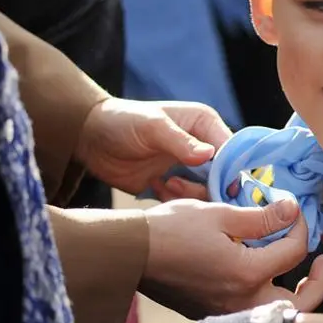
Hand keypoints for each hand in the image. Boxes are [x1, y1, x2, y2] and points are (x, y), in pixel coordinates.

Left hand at [76, 97, 233, 194]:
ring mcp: (187, 167)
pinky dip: (176, 202)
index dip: (233, 170)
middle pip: (224, 175)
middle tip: (191, 192)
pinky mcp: (172, 184)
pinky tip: (157, 188)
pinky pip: (186, 202)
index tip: (226, 188)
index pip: (232, 150)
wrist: (90, 139)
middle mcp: (201, 146)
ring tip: (167, 184)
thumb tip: (208, 155)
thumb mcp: (152, 126)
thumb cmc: (122, 121)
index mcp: (204, 125)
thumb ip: (180, 141)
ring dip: (191, 195)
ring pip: (207, 192)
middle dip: (213, 188)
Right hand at [139, 197, 318, 316]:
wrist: (131, 254)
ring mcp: (228, 312)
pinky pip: (253, 311)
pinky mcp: (214, 314)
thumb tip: (293, 210)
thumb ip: (262, 217)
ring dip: (296, 295)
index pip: (295, 252)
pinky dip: (268, 296)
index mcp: (247, 274)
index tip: (294, 211)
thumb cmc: (172, 229)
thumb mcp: (221, 214)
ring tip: (301, 271)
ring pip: (278, 313)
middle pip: (299, 305)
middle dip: (318, 283)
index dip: (301, 227)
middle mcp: (242, 301)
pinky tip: (267, 274)